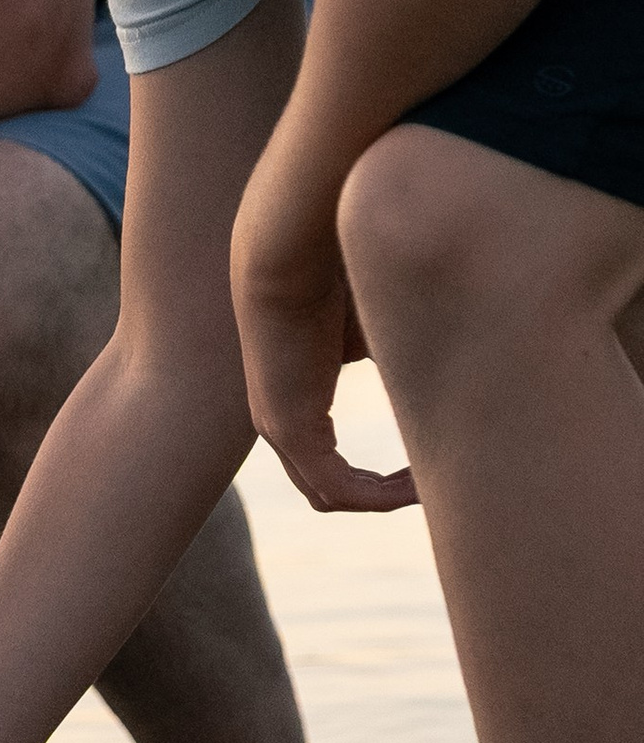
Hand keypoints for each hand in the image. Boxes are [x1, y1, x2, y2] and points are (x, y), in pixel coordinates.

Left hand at [230, 164, 415, 514]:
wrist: (289, 245)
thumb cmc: (332, 268)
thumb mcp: (381, 326)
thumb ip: (409, 356)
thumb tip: (463, 370)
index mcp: (298, 398)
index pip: (335, 462)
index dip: (385, 477)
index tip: (434, 468)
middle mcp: (282, 419)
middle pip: (336, 487)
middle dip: (388, 495)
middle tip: (439, 490)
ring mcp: (279, 427)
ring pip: (335, 494)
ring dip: (388, 498)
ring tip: (437, 486)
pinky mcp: (287, 428)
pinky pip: (336, 488)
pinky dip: (379, 495)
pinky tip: (420, 483)